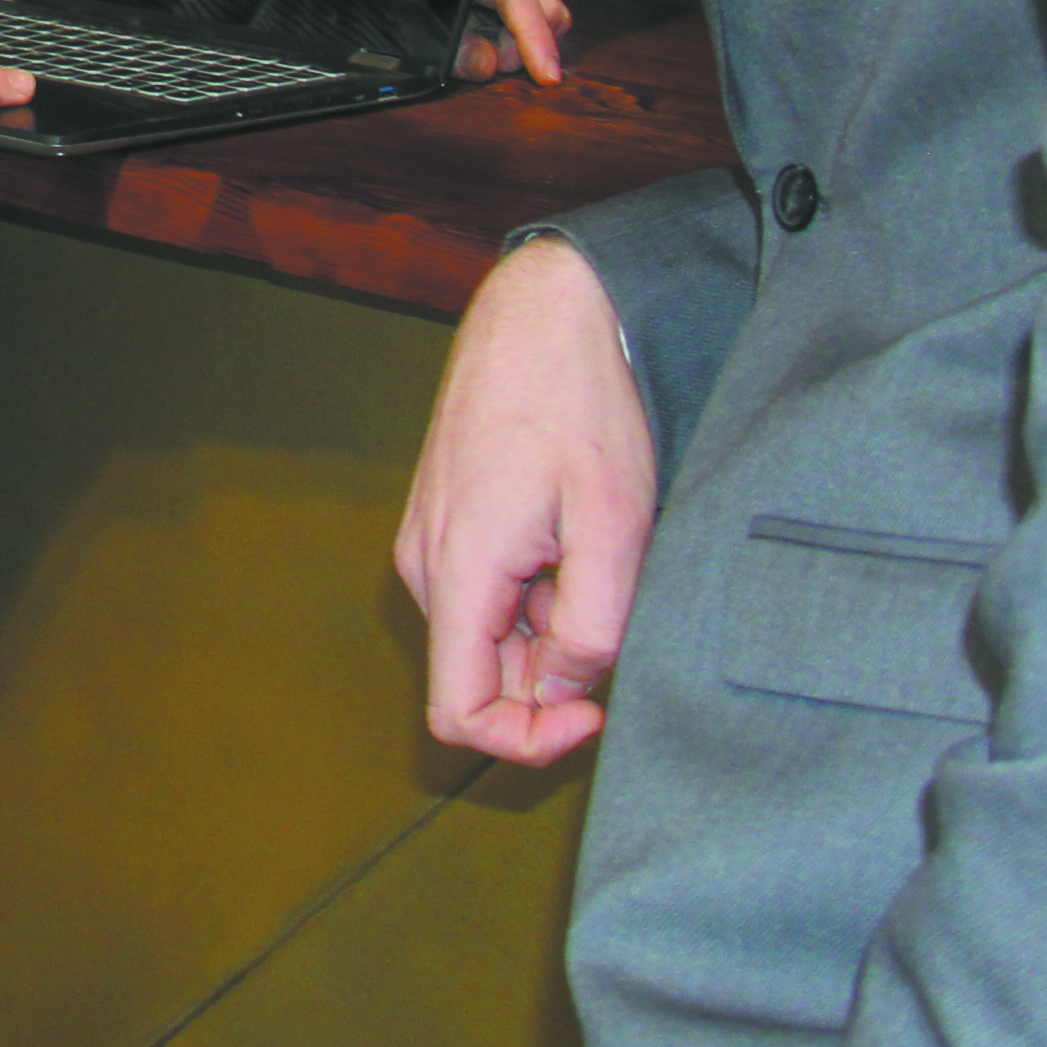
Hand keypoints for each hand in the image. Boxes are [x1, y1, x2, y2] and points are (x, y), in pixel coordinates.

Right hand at [391, 235, 654, 762]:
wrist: (545, 307)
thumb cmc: (581, 402)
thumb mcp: (613, 525)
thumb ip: (589, 626)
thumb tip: (563, 688)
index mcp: (458, 571)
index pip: (458, 715)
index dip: (529, 739)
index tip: (596, 709)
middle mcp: (426, 562)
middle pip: (478, 675)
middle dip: (551, 675)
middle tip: (620, 619)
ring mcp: (429, 535)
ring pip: (486, 632)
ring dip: (547, 627)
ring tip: (600, 560)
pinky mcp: (445, 515)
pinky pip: (484, 589)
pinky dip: (535, 591)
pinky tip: (575, 535)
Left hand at [454, 0, 570, 82]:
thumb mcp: (415, 22)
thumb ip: (452, 47)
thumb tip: (487, 64)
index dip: (536, 38)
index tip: (547, 75)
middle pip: (543, 3)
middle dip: (528, 43)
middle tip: (495, 61)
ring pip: (538, 6)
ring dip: (518, 38)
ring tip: (481, 44)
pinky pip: (524, 4)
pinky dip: (510, 27)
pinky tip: (483, 32)